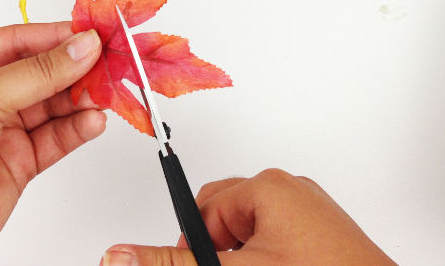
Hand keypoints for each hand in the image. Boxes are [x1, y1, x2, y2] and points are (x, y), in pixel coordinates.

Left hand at [0, 22, 104, 265]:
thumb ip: (36, 74)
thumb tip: (79, 46)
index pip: (18, 40)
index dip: (56, 36)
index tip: (93, 32)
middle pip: (41, 70)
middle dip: (75, 65)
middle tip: (109, 60)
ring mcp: (0, 130)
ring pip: (53, 103)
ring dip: (82, 97)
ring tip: (107, 91)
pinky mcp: (17, 162)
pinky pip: (56, 138)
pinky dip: (78, 128)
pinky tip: (93, 120)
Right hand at [101, 169, 393, 265]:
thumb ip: (174, 262)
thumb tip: (120, 254)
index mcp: (267, 187)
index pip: (201, 208)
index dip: (196, 249)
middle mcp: (290, 190)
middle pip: (224, 218)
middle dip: (219, 253)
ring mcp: (311, 213)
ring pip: (250, 234)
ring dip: (244, 260)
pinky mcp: (324, 236)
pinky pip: (278, 241)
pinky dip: (268, 261)